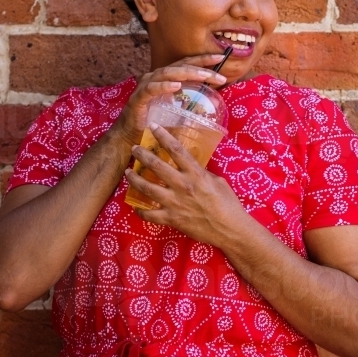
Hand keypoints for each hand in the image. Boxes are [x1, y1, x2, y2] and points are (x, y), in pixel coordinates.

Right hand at [112, 55, 226, 148]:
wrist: (130, 137)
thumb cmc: (153, 123)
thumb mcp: (176, 111)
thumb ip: (189, 104)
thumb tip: (212, 103)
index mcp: (165, 78)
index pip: (186, 64)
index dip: (203, 60)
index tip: (221, 58)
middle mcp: (155, 77)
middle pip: (180, 66)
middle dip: (201, 66)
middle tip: (219, 71)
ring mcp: (146, 86)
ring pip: (168, 73)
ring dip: (187, 73)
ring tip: (204, 75)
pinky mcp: (138, 98)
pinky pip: (151, 89)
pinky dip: (164, 86)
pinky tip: (176, 85)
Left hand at [124, 124, 246, 245]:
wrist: (229, 229)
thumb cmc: (228, 204)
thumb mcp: (217, 181)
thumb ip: (201, 173)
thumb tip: (190, 167)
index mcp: (196, 173)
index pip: (176, 149)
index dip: (163, 136)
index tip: (153, 127)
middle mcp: (182, 185)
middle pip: (156, 165)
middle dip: (142, 155)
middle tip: (134, 148)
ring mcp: (175, 203)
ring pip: (147, 188)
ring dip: (135, 179)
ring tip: (128, 172)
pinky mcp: (172, 219)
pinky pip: (150, 215)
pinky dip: (140, 211)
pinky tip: (135, 206)